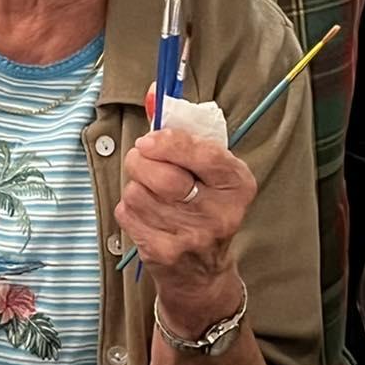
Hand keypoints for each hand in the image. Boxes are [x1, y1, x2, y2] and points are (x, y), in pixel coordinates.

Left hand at [115, 106, 255, 332]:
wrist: (202, 273)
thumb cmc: (202, 204)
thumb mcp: (206, 167)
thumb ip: (180, 128)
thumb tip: (152, 91)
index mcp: (237, 184)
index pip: (202, 153)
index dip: (168, 141)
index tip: (151, 139)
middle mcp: (221, 213)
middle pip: (162, 174)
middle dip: (141, 160)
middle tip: (142, 158)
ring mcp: (192, 237)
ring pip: (139, 192)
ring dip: (134, 184)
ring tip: (149, 190)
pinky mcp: (164, 253)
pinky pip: (128, 212)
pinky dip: (128, 207)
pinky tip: (145, 213)